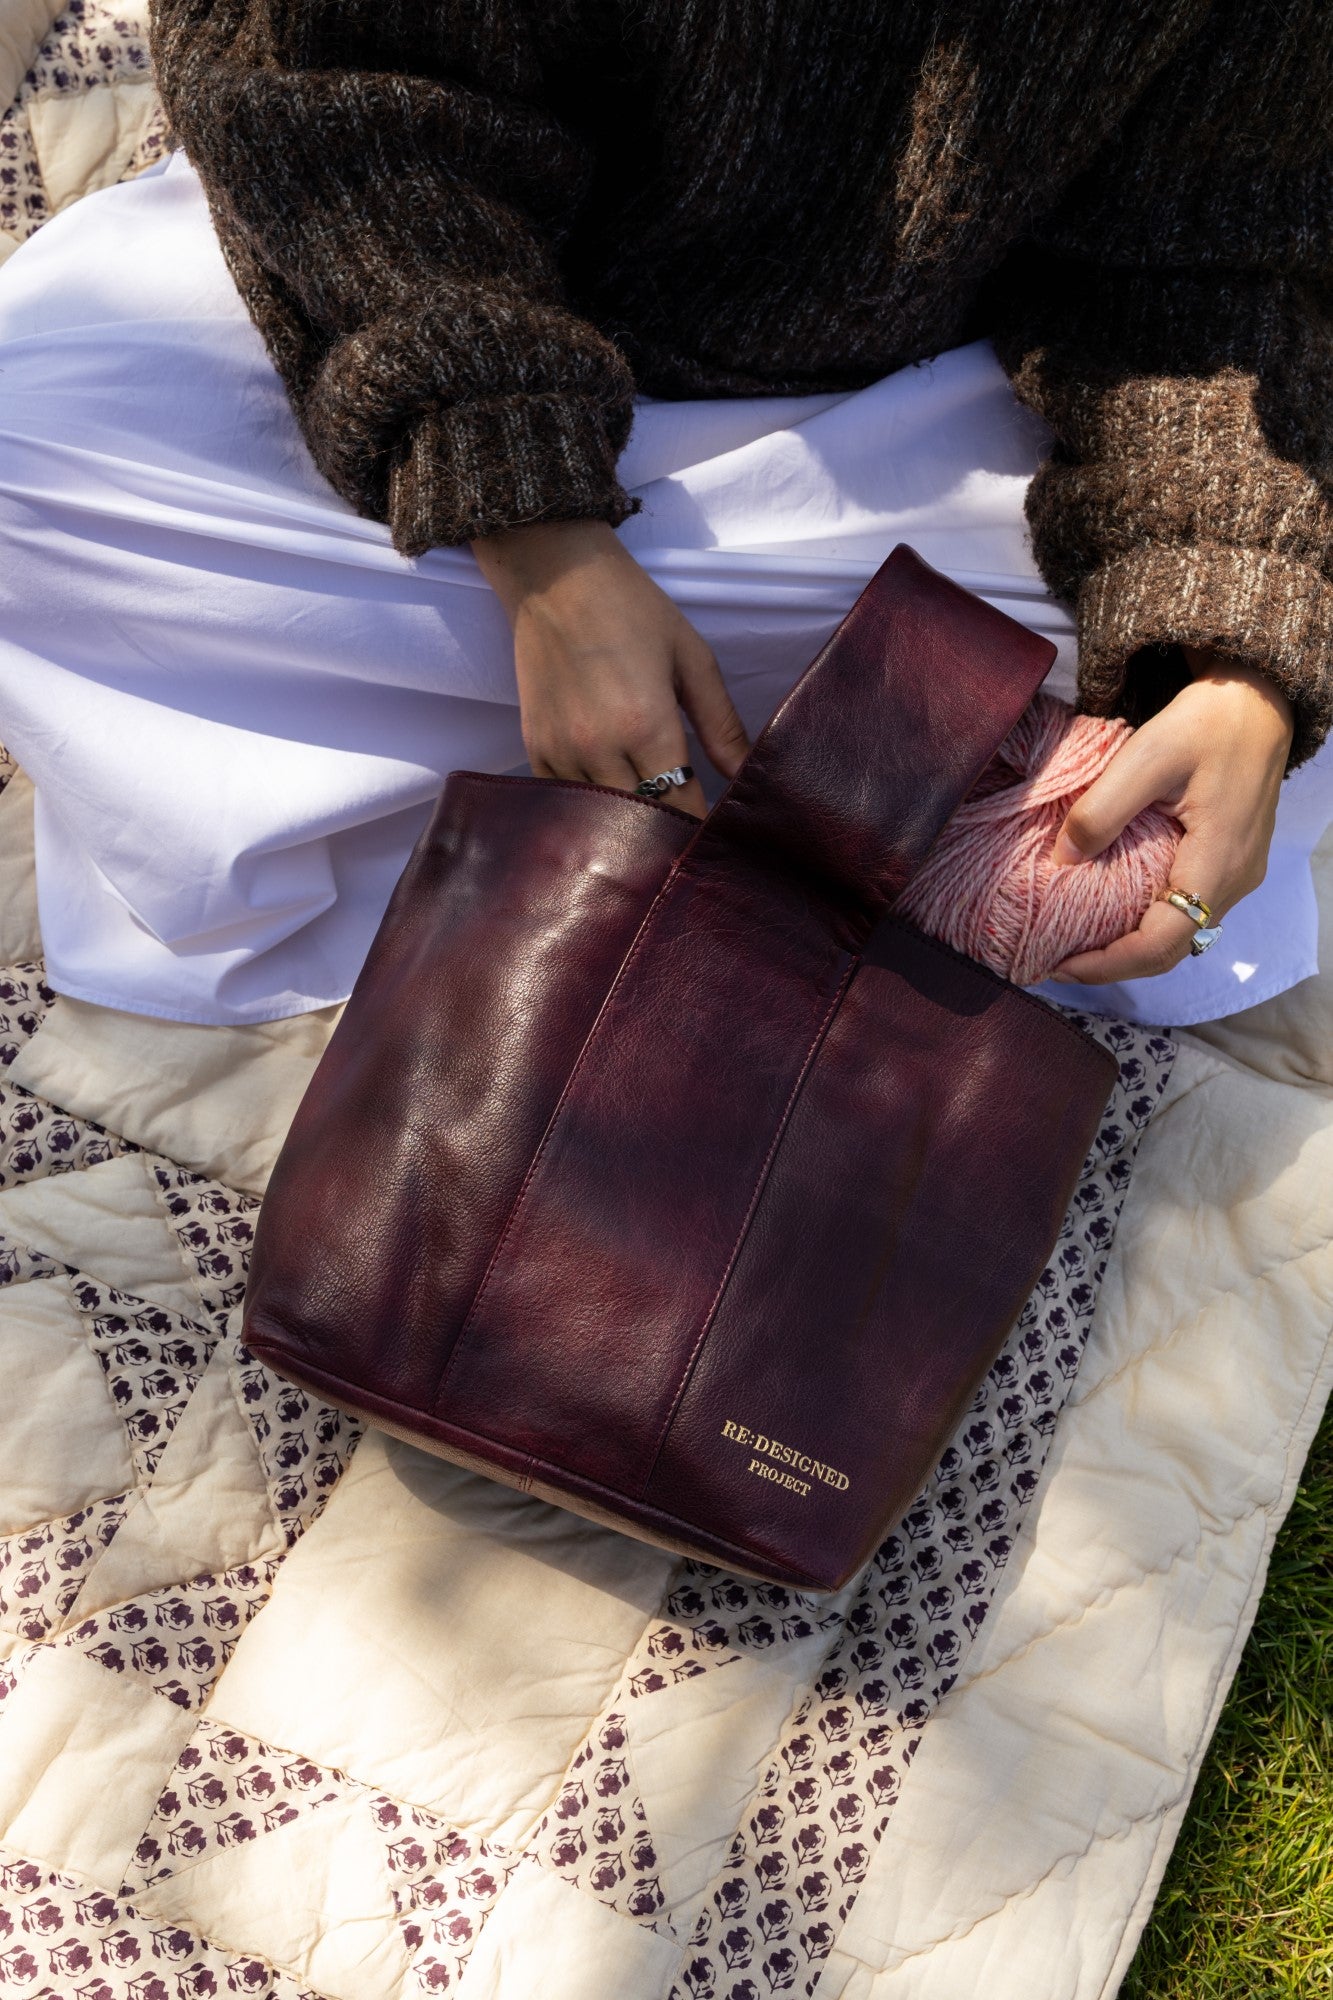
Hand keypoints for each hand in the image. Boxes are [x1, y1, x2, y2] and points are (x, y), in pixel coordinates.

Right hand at [471, 519, 749, 817]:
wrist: (556, 580)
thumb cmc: (633, 611)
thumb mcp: (692, 658)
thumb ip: (722, 724)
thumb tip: (749, 775)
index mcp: (647, 724)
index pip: (681, 807)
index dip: (701, 830)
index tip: (716, 839)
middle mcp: (600, 747)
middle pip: (640, 823)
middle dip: (667, 835)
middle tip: (687, 841)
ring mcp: (562, 752)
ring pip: (601, 819)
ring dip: (628, 826)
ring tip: (651, 830)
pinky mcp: (536, 749)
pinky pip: (568, 803)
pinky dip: (592, 808)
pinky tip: (611, 802)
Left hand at [1050, 651, 1293, 982]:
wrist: (1256, 702)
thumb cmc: (1206, 723)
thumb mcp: (1146, 756)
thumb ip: (1102, 811)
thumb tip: (1060, 862)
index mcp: (1218, 861)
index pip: (1161, 941)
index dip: (1108, 964)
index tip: (1059, 963)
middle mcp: (1233, 880)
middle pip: (1169, 949)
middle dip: (1111, 963)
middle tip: (1054, 958)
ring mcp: (1235, 875)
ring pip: (1177, 933)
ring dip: (1126, 946)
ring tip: (1073, 940)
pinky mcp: (1227, 864)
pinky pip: (1185, 911)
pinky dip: (1143, 922)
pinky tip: (1107, 912)